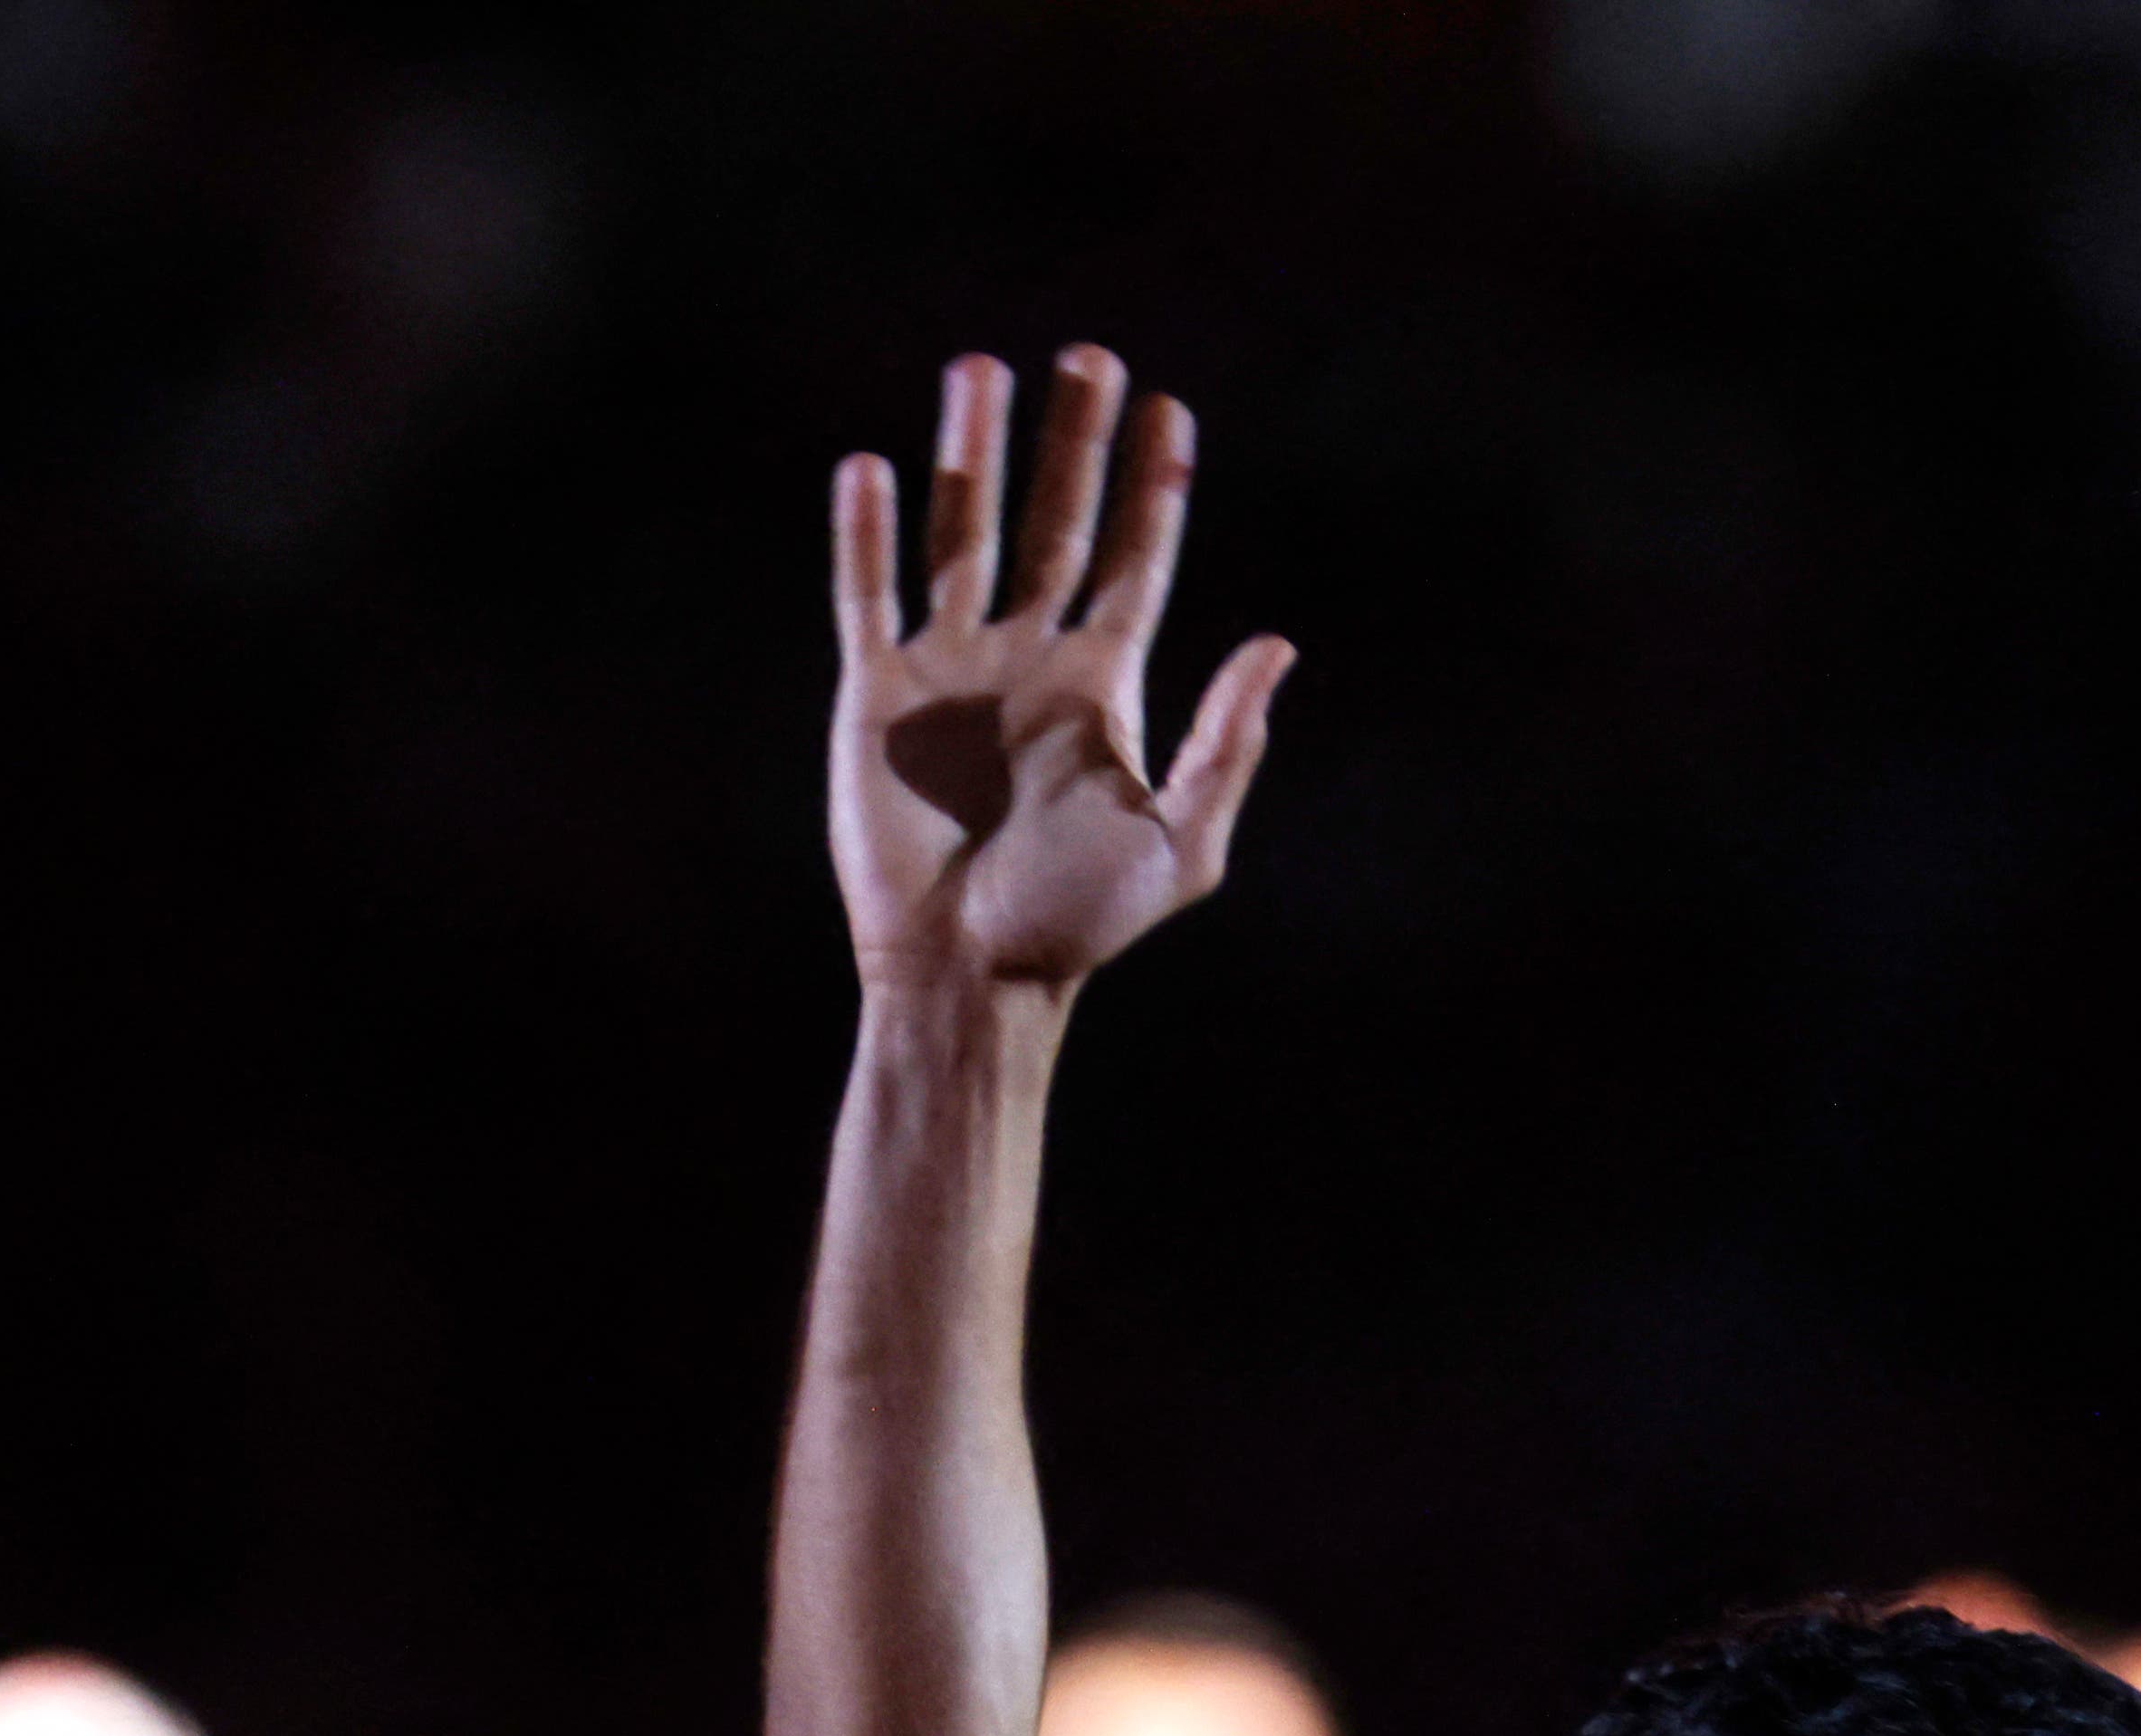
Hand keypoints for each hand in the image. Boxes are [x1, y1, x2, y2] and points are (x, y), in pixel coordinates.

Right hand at [827, 346, 1288, 995]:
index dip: (1156, 487)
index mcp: (1103, 686)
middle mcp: (1027, 658)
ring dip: (970, 454)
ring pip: (960, 534)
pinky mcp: (874, 693)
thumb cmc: (1077, 923)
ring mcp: (950, 668)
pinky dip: (864, 535)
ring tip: (981, 371)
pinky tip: (871, 466)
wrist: (969, 974)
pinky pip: (867, 595)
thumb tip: (1275, 645)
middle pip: (1054, 522)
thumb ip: (1224, 745)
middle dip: (1072, 443)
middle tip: (1088, 357)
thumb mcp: (1182, 843)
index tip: (1169, 410)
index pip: (1136, 561)